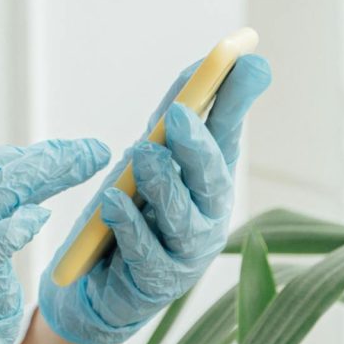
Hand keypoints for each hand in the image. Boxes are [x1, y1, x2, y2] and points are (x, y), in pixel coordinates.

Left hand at [37, 52, 271, 343]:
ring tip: (142, 154)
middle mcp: (209, 215)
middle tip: (178, 114)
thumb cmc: (129, 214)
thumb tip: (201, 67)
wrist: (94, 284)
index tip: (249, 60)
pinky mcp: (156, 284)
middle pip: (213, 179)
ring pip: (184, 217)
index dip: (237, 99)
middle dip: (199, 145)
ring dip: (164, 182)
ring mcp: (187, 253)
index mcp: (211, 180)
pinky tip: (113, 203)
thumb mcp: (149, 159)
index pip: (228, 132)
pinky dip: (131, 225)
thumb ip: (172, 118)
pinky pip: (146, 253)